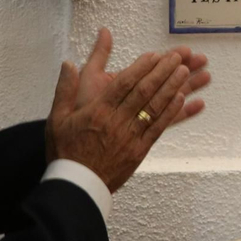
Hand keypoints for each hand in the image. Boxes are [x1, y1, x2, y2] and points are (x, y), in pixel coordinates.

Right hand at [54, 29, 210, 146]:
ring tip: (183, 72)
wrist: (76, 185)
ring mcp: (130, 136)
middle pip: (143, 92)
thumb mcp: (57, 118)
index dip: (141, 67)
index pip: (123, 83)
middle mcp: (116, 121)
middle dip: (161, 72)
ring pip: (154, 107)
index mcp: (97, 111)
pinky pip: (158, 128)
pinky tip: (181, 99)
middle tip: (175, 57)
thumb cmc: (66, 151)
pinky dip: (170, 113)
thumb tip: (67, 64)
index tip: (154, 55)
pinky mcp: (139, 150)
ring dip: (171, 88)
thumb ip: (65, 89)